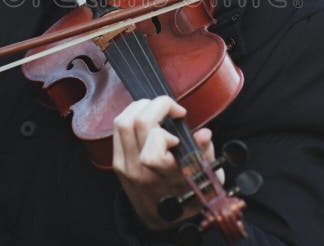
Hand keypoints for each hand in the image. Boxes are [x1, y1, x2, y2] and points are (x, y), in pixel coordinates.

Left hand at [112, 96, 222, 229]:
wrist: (162, 218)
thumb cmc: (187, 193)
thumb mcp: (205, 176)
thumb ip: (204, 153)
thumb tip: (204, 134)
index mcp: (167, 173)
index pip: (156, 138)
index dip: (168, 119)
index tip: (181, 119)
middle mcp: (143, 170)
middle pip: (138, 122)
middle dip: (156, 104)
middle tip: (170, 107)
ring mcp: (127, 167)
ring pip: (123, 122)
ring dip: (141, 106)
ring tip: (156, 108)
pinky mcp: (117, 164)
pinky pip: (117, 130)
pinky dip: (130, 115)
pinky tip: (143, 117)